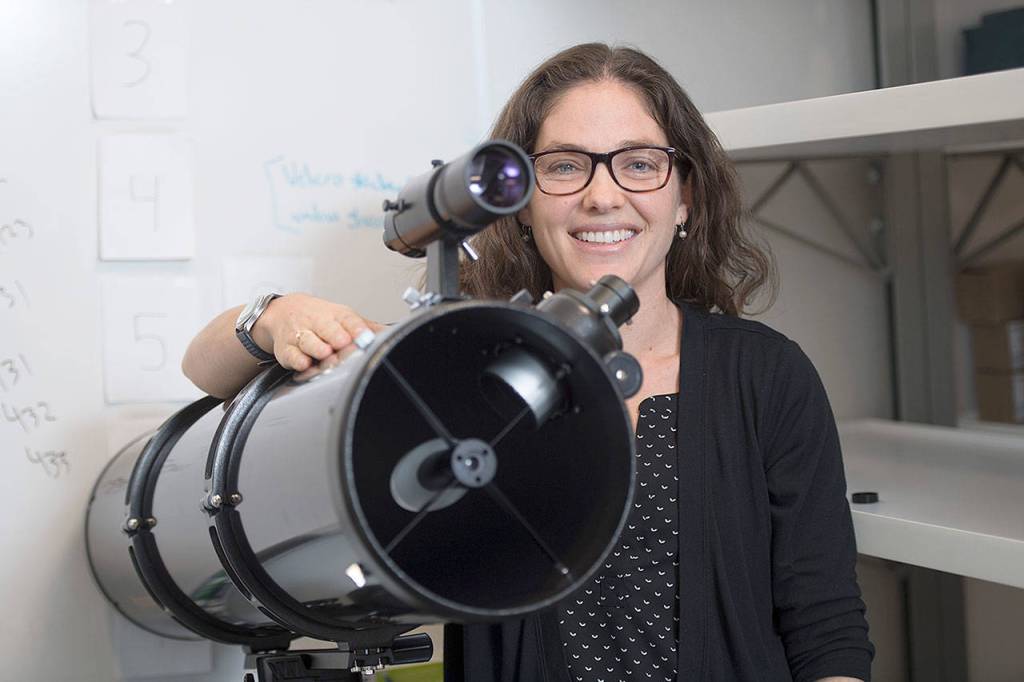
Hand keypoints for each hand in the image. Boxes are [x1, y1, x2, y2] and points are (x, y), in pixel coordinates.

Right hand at [253, 293, 384, 370]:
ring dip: (317, 348)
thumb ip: (367, 327)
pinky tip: (304, 363)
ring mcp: (300, 335)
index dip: (356, 328)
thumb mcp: (344, 317)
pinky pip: (291, 355)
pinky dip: (297, 360)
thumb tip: (390, 333)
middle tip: (344, 343)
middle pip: (326, 328)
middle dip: (335, 336)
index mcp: (335, 315)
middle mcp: (317, 323)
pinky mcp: (286, 349)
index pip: (348, 319)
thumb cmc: (319, 317)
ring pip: (308, 341)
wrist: (283, 311)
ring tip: (325, 353)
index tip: (364, 335)